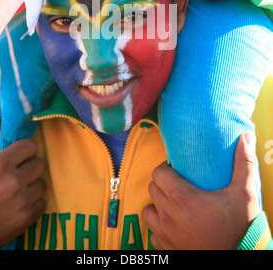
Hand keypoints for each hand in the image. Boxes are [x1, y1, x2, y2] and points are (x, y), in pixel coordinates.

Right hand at [0, 107, 45, 249]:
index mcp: (0, 165)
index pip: (30, 146)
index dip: (23, 151)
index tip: (16, 157)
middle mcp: (14, 182)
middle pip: (39, 164)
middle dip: (28, 167)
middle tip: (16, 174)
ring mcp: (22, 202)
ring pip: (42, 183)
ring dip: (31, 185)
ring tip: (16, 190)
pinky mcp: (26, 219)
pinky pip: (42, 203)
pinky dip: (33, 203)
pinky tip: (19, 204)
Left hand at [142, 131, 259, 249]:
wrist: (238, 259)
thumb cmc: (238, 229)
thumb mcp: (244, 194)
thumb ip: (244, 163)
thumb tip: (245, 136)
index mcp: (181, 197)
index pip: (158, 172)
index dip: (166, 168)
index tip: (177, 170)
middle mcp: (168, 215)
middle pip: (152, 188)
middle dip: (162, 183)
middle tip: (178, 184)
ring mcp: (165, 233)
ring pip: (147, 210)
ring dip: (157, 205)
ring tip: (173, 204)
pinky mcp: (165, 249)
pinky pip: (152, 233)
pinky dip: (159, 227)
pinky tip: (173, 225)